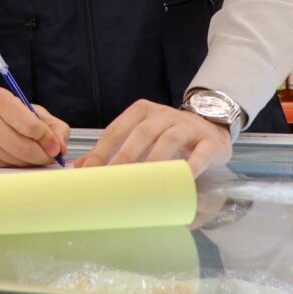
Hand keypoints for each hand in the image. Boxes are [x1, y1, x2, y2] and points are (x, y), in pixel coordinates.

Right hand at [0, 87, 68, 167]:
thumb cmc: (0, 114)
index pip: (30, 126)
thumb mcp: (27, 110)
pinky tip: (11, 157)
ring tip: (28, 154)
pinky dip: (14, 166)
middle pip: (24, 147)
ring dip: (29, 162)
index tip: (55, 146)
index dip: (48, 139)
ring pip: (15, 160)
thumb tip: (61, 147)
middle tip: (48, 155)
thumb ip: (52, 125)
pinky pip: (3, 169)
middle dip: (42, 155)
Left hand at [77, 99, 230, 176]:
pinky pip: (200, 154)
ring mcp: (187, 126)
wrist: (210, 126)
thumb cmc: (167, 135)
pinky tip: (182, 180)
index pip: (116, 130)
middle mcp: (163, 115)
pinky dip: (191, 167)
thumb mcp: (141, 135)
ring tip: (144, 182)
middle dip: (124, 157)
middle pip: (141, 134)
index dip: (102, 151)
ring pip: (168, 141)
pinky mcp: (208, 141)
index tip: (90, 172)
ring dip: (155, 161)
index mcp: (141, 111)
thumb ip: (114, 148)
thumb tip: (83, 166)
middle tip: (113, 180)